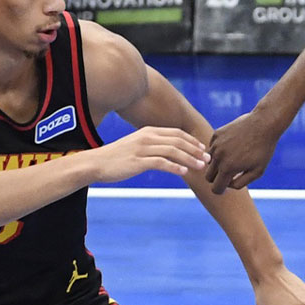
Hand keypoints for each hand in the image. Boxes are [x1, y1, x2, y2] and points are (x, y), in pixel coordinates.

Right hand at [88, 126, 207, 183]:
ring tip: (201, 166)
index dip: (192, 141)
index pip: (177, 133)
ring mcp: (142, 148)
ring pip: (173, 151)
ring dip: (190, 159)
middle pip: (178, 141)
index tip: (204, 149)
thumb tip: (171, 153)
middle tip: (208, 159)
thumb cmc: (118, 157)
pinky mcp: (138, 161)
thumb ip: (154, 146)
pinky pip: (161, 162)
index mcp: (148, 131)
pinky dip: (175, 167)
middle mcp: (147, 137)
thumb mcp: (137, 146)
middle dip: (196, 150)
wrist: (96, 163)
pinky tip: (185, 172)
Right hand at [206, 110, 284, 193]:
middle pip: (209, 176)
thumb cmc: (263, 150)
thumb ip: (240, 183)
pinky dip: (219, 151)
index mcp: (228, 168)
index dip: (221, 190)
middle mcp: (218, 157)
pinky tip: (232, 147)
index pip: (216, 188)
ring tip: (234, 159)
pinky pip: (212, 149)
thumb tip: (227, 185)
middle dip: (217, 179)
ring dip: (218, 164)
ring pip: (209, 162)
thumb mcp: (257, 171)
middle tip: (230, 175)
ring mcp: (215, 144)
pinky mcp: (216, 135)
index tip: (227, 188)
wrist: (263, 124)